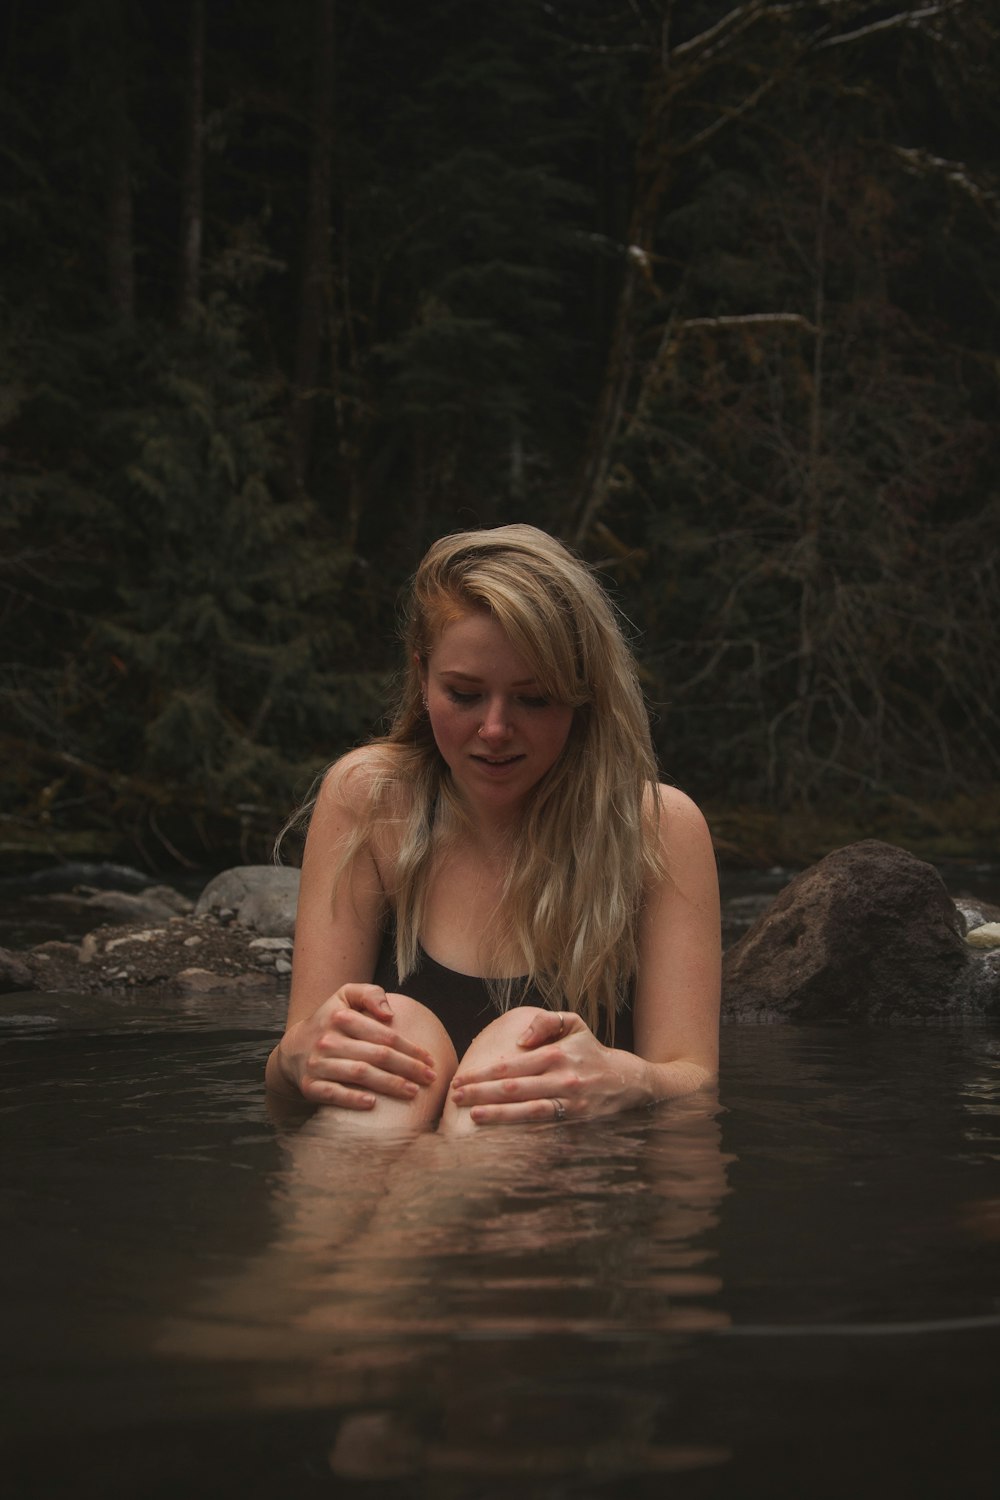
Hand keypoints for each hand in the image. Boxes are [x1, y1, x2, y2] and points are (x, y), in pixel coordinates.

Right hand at [273, 984, 436, 1108]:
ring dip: (389, 1084)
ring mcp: (318, 1064)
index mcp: (341, 1017)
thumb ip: (370, 994)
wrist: (293, 1048)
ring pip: (359, 1074)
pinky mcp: (310, 1085)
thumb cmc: (330, 1021)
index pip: (384, 1035)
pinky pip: (333, 1094)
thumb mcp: (346, 996)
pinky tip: (373, 1103)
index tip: (429, 1059)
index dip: (410, 1048)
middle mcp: (328, 1040)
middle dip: (407, 1068)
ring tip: (412, 1091)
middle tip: (429, 1078)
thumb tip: (390, 1014)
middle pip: (376, 1055)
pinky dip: (352, 1099)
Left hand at [449, 1010, 636, 1125]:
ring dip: (497, 1113)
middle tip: (456, 1097)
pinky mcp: (576, 1119)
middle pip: (513, 1088)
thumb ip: (545, 1022)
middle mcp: (562, 1077)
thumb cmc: (590, 1050)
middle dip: (481, 1093)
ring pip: (527, 1109)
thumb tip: (520, 1039)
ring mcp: (569, 1101)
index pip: (511, 1065)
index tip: (461, 1079)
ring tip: (472, 1115)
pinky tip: (501, 1132)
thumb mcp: (573, 1024)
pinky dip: (522, 1128)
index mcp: (556, 1053)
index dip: (483, 1073)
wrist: (626, 1080)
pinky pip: (545, 1125)